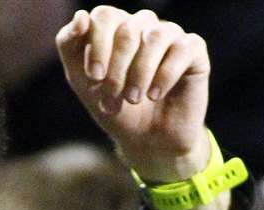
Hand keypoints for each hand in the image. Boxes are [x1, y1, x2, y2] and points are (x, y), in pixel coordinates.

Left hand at [57, 7, 209, 181]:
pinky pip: (182, 48)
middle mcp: (144, 24)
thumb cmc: (114, 106)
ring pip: (155, 36)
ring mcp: (170, 34)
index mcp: (116, 26)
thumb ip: (69, 45)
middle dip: (116, 68)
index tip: (94, 78)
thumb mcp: (81, 79)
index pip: (105, 16)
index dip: (97, 47)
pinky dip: (165, 75)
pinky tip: (155, 95)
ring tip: (133, 99)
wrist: (147, 139)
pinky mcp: (194, 50)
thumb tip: (81, 15)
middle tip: (113, 97)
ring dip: (140, 73)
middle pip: (127, 29)